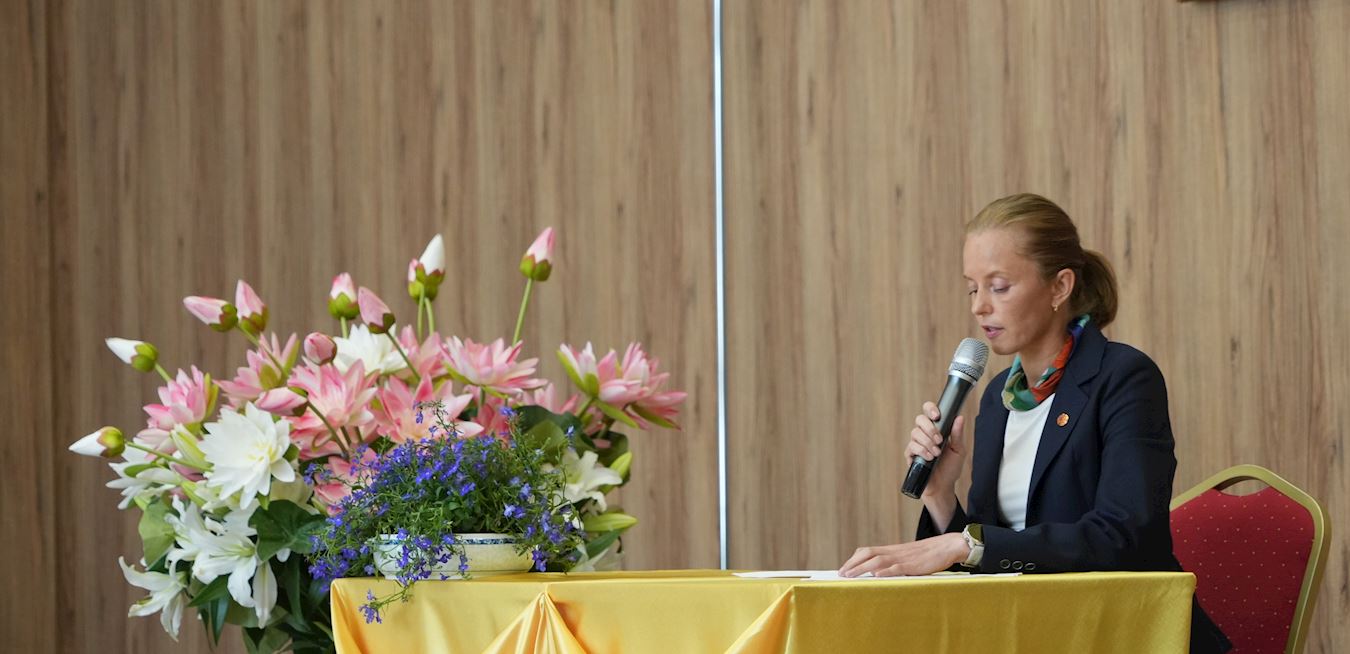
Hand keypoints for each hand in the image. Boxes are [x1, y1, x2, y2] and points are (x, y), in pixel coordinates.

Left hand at [837, 532, 968, 577]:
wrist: (947, 546)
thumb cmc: (928, 554)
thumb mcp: (907, 556)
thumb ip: (894, 562)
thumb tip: (879, 573)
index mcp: (892, 549)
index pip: (868, 551)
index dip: (854, 559)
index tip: (844, 568)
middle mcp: (894, 552)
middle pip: (868, 554)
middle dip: (853, 564)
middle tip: (841, 574)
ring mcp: (903, 558)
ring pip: (878, 561)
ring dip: (862, 569)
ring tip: (850, 576)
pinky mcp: (914, 565)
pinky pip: (897, 568)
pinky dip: (886, 571)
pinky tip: (876, 576)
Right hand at [908, 402, 965, 497]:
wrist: (943, 486)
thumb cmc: (951, 468)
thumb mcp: (958, 450)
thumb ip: (957, 434)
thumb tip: (959, 417)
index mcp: (937, 430)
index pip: (929, 412)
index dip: (930, 409)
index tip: (937, 416)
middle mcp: (925, 434)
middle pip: (919, 419)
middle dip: (930, 429)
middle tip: (939, 440)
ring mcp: (916, 444)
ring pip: (915, 433)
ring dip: (928, 443)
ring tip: (936, 453)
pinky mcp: (910, 455)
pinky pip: (911, 446)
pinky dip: (921, 451)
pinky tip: (929, 458)